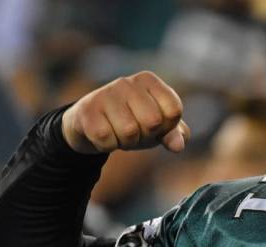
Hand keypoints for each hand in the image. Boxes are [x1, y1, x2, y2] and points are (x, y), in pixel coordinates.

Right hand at [61, 71, 189, 154]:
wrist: (90, 125)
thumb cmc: (132, 122)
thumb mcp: (157, 128)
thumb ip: (174, 134)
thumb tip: (178, 146)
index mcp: (149, 81)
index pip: (174, 110)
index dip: (166, 127)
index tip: (154, 125)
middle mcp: (127, 82)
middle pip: (153, 121)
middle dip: (146, 136)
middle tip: (134, 131)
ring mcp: (105, 93)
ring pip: (130, 132)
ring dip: (126, 142)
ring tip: (118, 133)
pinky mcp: (87, 110)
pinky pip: (106, 139)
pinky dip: (108, 145)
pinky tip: (103, 135)